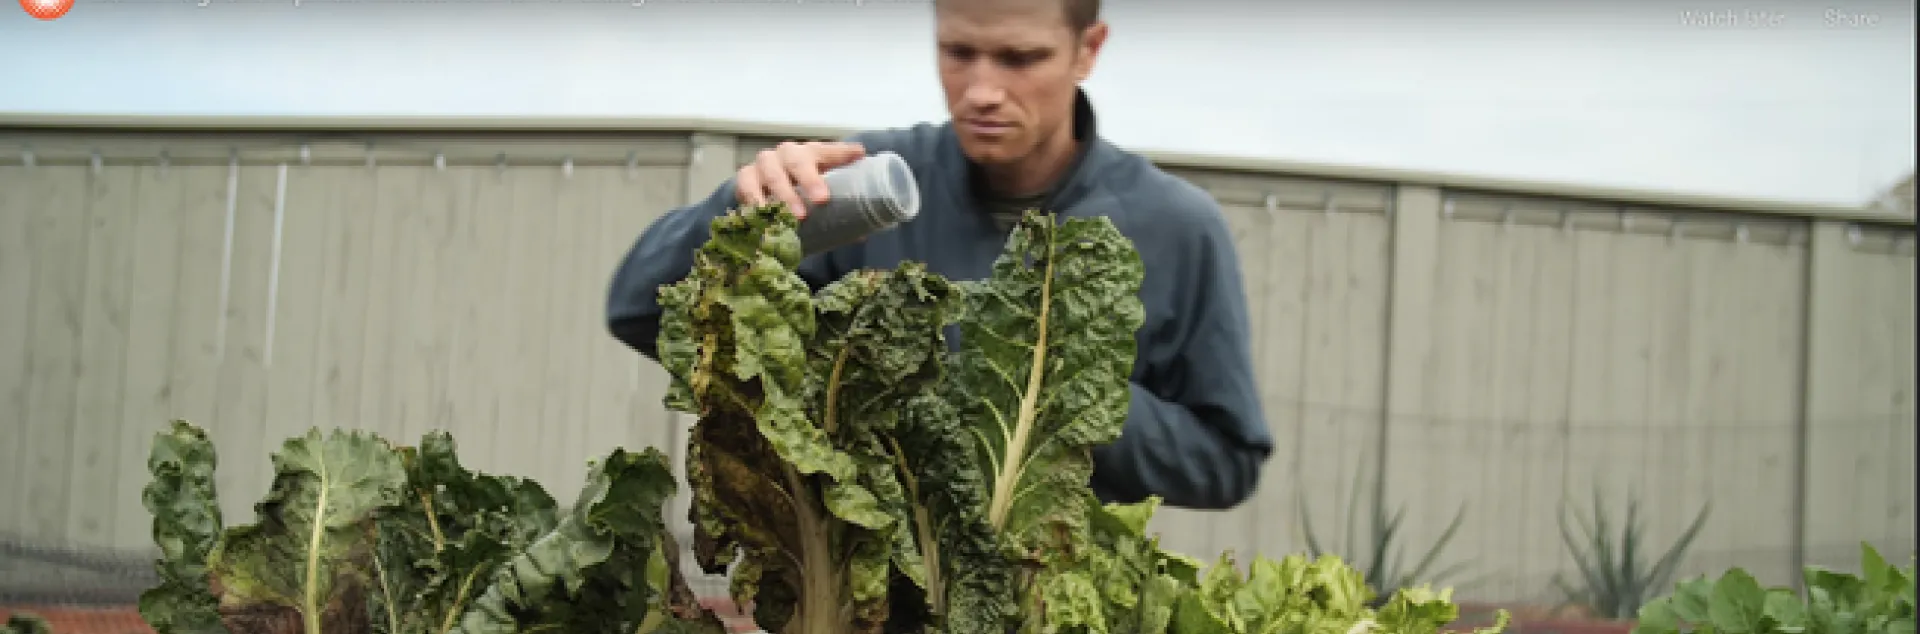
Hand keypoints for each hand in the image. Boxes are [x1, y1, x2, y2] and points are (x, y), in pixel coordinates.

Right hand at [735, 141, 866, 218]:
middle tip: (822, 200)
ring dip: (784, 194)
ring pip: (772, 174)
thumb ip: (841, 204)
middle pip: (796, 160)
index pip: (828, 151)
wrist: (761, 192)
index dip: (840, 155)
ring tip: (794, 216)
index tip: (856, 159)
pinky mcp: (745, 179)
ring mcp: (763, 165)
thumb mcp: (822, 191)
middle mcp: (786, 154)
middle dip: (809, 179)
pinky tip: (763, 217)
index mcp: (811, 153)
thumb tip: (862, 236)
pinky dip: (755, 202)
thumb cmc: (799, 191)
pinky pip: (747, 188)